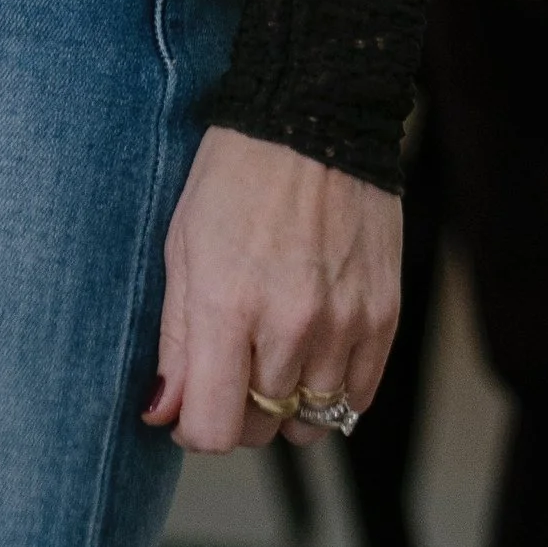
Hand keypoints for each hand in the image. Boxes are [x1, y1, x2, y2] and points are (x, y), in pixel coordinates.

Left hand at [141, 125, 401, 455]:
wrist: (314, 117)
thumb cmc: (234, 176)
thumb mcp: (182, 248)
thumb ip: (176, 341)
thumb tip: (162, 413)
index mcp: (228, 305)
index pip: (214, 429)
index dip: (194, 428)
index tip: (190, 405)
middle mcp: (290, 323)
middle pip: (260, 428)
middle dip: (236, 409)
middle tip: (230, 362)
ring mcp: (344, 322)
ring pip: (311, 420)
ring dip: (286, 402)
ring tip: (273, 350)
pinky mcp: (384, 315)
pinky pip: (358, 397)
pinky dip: (332, 389)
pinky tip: (312, 349)